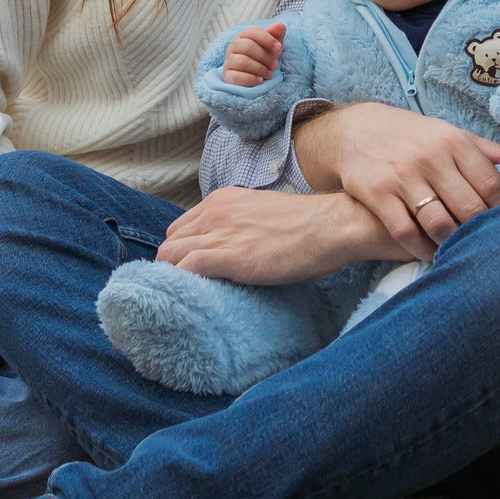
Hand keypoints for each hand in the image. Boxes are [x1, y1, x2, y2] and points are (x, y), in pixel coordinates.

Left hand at [156, 187, 411, 283]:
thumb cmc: (306, 225)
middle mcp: (215, 212)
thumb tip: (230, 248)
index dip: (183, 252)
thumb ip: (237, 225)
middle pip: (169, 243)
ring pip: (170, 255)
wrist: (330, 226)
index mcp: (221, 201)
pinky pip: (187, 268)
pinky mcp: (231, 255)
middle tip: (191, 288)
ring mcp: (221, 232)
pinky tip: (196, 297)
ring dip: (175, 277)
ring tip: (192, 296)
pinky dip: (184, 283)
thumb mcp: (260, 213)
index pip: (180, 229)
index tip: (193, 271)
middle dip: (174, 266)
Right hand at [220, 22, 285, 88]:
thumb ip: (277, 34)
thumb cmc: (265, 57)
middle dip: (265, 56)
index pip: (253, 31)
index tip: (278, 47)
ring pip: (243, 62)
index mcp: (244, 35)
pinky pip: (237, 76)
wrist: (256, 75)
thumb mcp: (273, 46)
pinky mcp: (228, 76)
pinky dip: (251, 79)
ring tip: (269, 74)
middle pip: (248, 47)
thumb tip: (280, 25)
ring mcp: (229, 61)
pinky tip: (260, 80)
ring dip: (260, 69)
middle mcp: (233, 46)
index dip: (267, 38)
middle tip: (275, 65)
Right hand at [293, 103, 499, 259]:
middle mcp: (431, 157)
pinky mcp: (378, 193)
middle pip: (470, 207)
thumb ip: (491, 152)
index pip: (491, 184)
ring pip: (439, 223)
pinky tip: (430, 254)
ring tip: (461, 254)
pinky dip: (421, 249)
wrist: (354, 131)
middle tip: (489, 249)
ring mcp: (403, 175)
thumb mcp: (450, 135)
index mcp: (454, 142)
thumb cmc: (413, 137)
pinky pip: (406, 231)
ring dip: (452, 244)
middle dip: (481, 232)